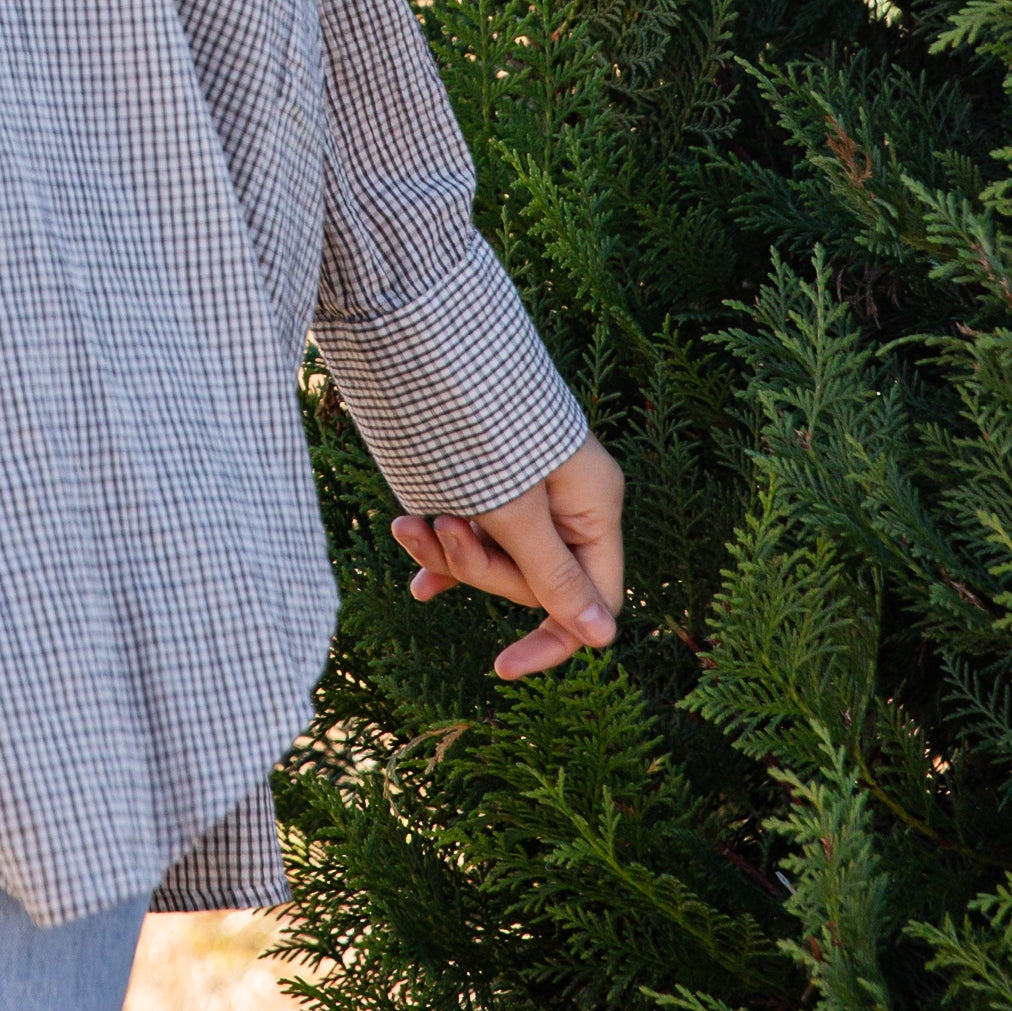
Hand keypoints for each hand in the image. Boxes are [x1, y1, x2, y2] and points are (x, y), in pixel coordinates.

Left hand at [390, 433, 623, 679]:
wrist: (431, 344)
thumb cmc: (479, 424)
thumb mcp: (514, 511)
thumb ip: (553, 575)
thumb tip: (603, 639)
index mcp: (594, 505)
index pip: (592, 599)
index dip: (553, 637)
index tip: (503, 666)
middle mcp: (567, 502)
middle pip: (534, 579)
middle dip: (479, 568)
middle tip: (444, 529)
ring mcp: (528, 492)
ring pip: (494, 556)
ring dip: (449, 552)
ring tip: (408, 524)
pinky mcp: (490, 484)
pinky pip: (474, 536)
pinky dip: (443, 549)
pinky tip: (417, 582)